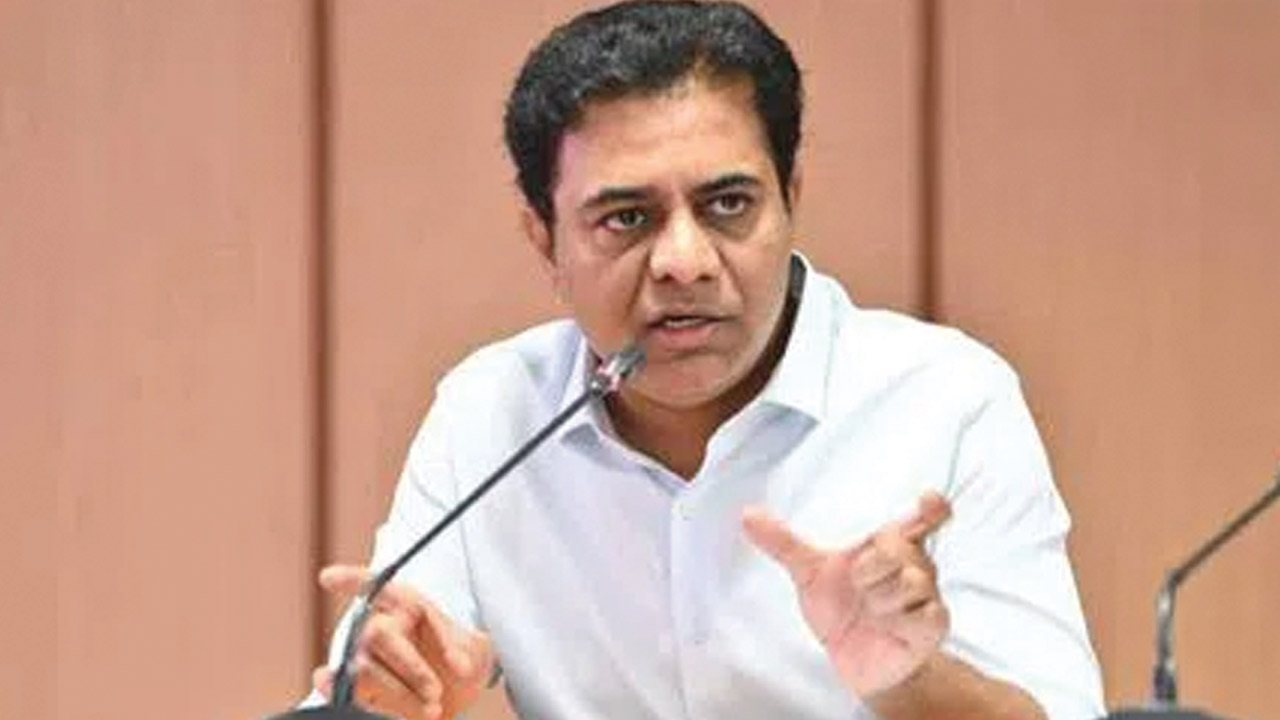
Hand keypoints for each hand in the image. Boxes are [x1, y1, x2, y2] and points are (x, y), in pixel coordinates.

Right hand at [311, 564, 493, 719]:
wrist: (457, 696)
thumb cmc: (461, 661)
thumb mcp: (475, 649)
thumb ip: (467, 651)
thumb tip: (459, 667)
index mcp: (405, 605)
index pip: (375, 585)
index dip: (349, 580)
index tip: (328, 579)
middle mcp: (378, 627)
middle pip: (375, 635)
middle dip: (410, 667)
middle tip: (437, 691)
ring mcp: (363, 659)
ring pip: (363, 671)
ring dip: (399, 693)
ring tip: (432, 709)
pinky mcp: (356, 690)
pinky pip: (343, 694)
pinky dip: (353, 700)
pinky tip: (367, 705)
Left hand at [742, 492, 951, 701]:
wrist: (856, 659)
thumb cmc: (842, 609)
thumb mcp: (810, 574)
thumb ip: (784, 543)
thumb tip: (748, 515)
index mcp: (890, 544)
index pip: (921, 516)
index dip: (929, 507)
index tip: (929, 501)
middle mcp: (914, 564)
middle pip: (899, 546)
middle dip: (870, 566)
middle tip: (858, 584)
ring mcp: (926, 595)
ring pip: (913, 581)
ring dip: (881, 598)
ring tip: (870, 609)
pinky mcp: (931, 627)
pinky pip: (928, 614)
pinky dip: (902, 620)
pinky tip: (889, 626)